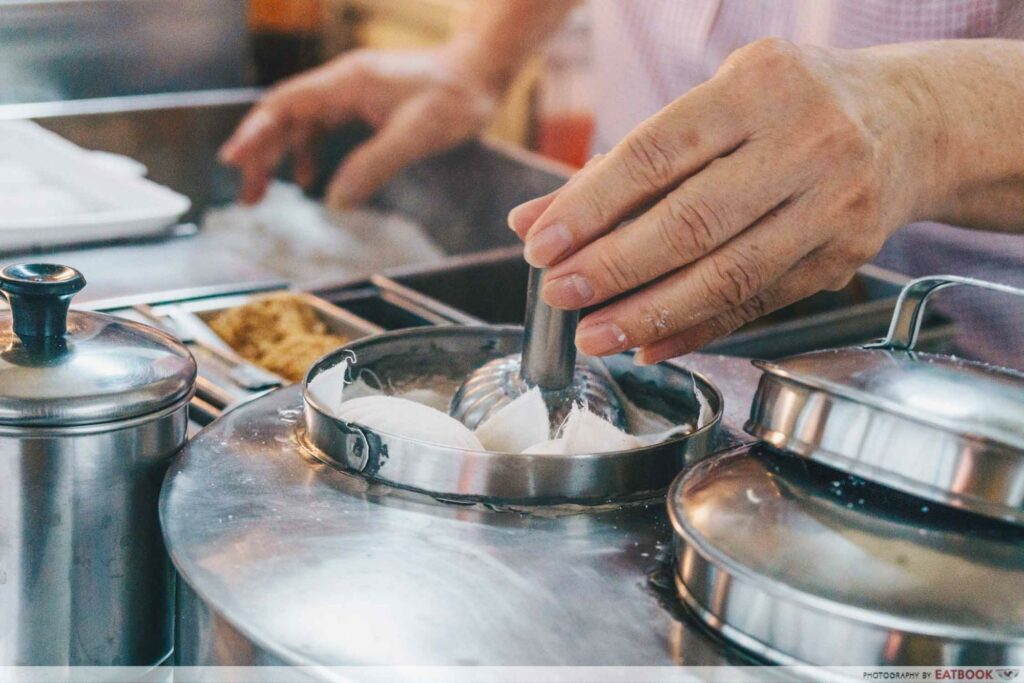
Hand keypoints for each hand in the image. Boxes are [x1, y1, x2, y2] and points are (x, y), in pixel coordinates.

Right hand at [220, 48, 498, 207]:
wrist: (482, 71)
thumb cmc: (456, 97)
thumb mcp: (417, 135)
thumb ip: (375, 166)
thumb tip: (336, 203)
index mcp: (348, 83)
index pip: (286, 105)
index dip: (255, 134)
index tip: (231, 161)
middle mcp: (343, 82)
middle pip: (284, 115)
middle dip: (259, 153)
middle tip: (245, 195)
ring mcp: (352, 90)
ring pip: (300, 122)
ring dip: (279, 156)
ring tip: (262, 194)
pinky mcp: (364, 102)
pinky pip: (322, 126)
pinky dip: (307, 152)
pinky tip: (308, 179)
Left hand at [509, 38, 945, 363]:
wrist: (906, 123)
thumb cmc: (787, 108)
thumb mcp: (710, 108)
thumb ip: (621, 166)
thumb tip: (533, 220)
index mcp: (758, 89)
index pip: (657, 154)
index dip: (592, 207)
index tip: (542, 245)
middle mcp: (805, 142)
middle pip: (692, 222)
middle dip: (613, 267)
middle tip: (558, 295)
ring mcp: (833, 205)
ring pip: (727, 275)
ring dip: (651, 314)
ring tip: (595, 334)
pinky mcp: (842, 257)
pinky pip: (757, 303)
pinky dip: (698, 330)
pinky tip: (651, 344)